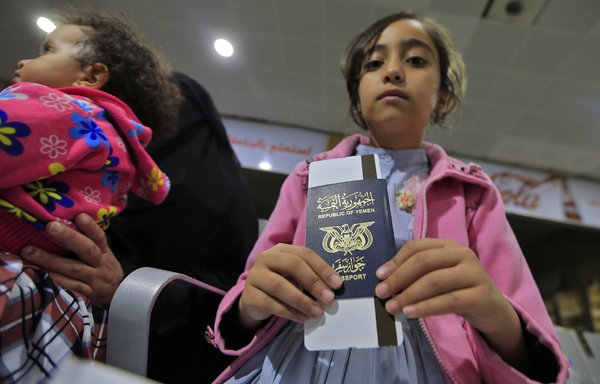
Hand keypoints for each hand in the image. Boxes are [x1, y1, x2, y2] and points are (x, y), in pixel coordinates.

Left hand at [21, 213, 123, 305]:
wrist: (118, 297)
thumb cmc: (103, 270)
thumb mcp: (104, 255)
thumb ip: (90, 242)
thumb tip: (67, 222)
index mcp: (105, 253)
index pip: (99, 237)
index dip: (90, 227)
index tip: (79, 216)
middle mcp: (101, 265)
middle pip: (86, 249)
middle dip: (68, 237)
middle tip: (50, 226)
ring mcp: (94, 280)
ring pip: (73, 269)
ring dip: (51, 260)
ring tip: (30, 252)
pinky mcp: (87, 295)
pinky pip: (70, 288)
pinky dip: (56, 281)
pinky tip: (40, 275)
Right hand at [238, 243, 341, 328]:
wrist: (255, 300)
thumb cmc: (282, 284)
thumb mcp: (295, 277)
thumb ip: (311, 278)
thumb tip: (333, 289)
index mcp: (281, 250)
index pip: (304, 253)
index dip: (322, 267)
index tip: (338, 284)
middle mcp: (266, 258)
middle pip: (292, 265)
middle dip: (313, 282)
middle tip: (329, 298)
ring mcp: (255, 276)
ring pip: (279, 286)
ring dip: (302, 300)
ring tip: (317, 312)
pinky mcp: (249, 296)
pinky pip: (270, 303)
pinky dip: (289, 312)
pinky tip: (303, 318)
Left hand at [375, 238, 527, 367]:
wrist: (492, 310)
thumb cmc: (458, 290)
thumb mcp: (438, 277)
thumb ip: (416, 274)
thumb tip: (385, 280)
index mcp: (448, 245)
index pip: (417, 246)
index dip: (396, 260)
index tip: (379, 276)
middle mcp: (463, 254)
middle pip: (424, 261)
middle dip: (399, 278)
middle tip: (381, 293)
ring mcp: (474, 273)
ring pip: (434, 281)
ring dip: (409, 295)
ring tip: (392, 307)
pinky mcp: (482, 295)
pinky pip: (449, 301)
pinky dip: (426, 307)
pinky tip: (411, 313)